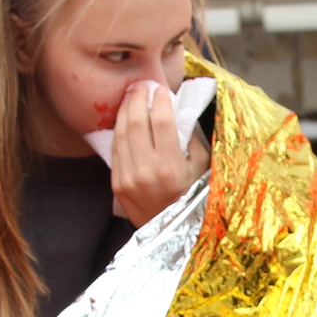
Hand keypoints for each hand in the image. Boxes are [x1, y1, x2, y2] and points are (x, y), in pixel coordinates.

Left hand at [110, 81, 208, 226]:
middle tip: (142, 84)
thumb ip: (190, 140)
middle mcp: (146, 171)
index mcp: (170, 167)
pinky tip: (124, 118)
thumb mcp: (201, 169)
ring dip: (125, 110)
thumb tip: (178, 111)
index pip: (162, 122)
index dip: (160, 101)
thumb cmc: (192, 197)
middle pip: (136, 122)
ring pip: (121, 133)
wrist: (169, 232)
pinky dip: (119, 129)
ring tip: (131, 95)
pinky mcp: (116, 183)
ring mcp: (127, 178)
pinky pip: (115, 149)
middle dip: (138, 98)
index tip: (162, 89)